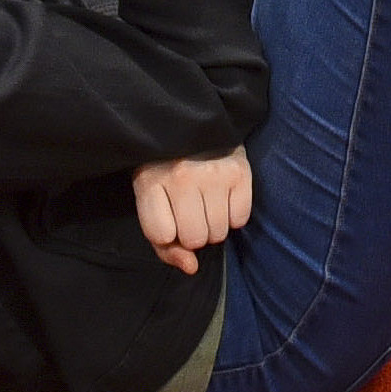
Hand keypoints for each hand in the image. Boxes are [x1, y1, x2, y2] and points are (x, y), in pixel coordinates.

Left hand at [130, 150, 253, 274]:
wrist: (192, 124)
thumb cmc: (166, 171)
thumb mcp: (152, 202)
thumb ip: (164, 244)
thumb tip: (191, 267)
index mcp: (150, 181)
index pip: (161, 235)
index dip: (167, 234)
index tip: (167, 216)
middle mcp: (182, 176)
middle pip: (194, 239)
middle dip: (193, 233)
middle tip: (191, 210)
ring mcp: (213, 173)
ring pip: (218, 233)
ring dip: (214, 226)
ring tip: (207, 202)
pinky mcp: (240, 171)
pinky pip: (240, 219)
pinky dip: (233, 215)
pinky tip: (223, 196)